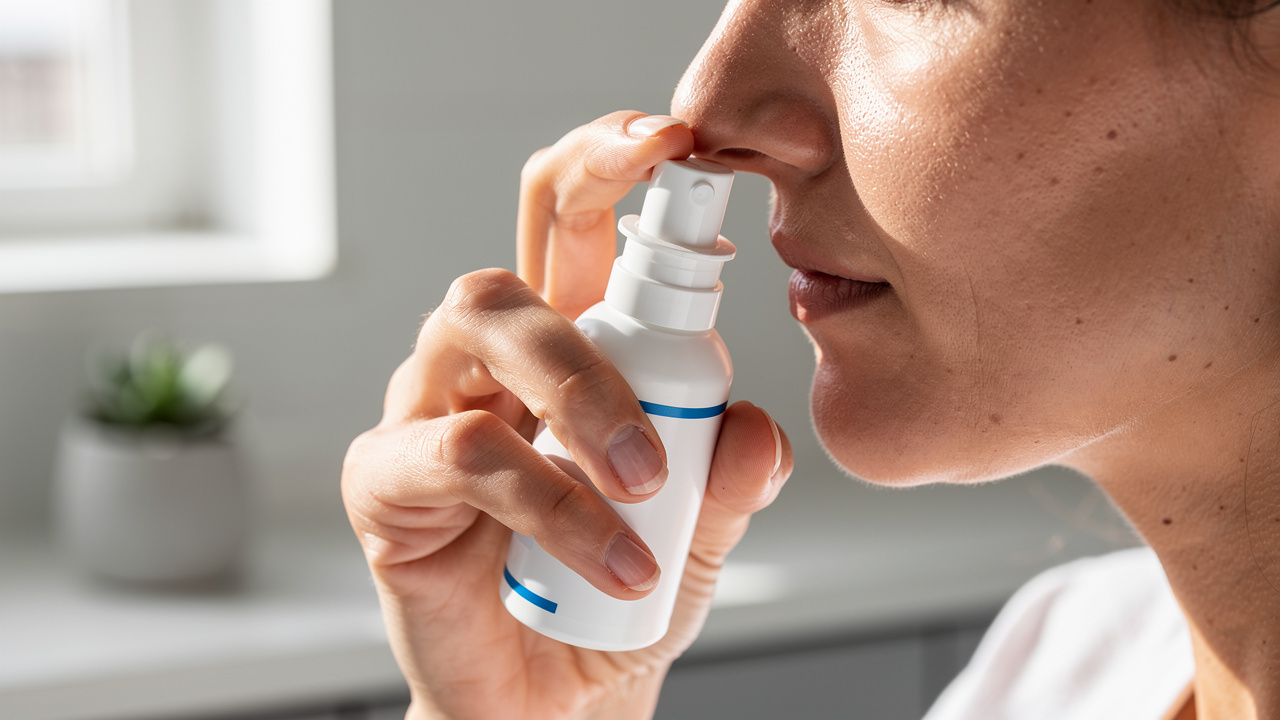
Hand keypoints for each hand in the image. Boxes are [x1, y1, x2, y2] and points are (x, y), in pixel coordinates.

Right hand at [342, 111, 793, 719]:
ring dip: (583, 393)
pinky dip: (553, 501)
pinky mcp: (389, 484)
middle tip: (679, 352)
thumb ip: (729, 474)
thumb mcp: (701, 533)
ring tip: (645, 483)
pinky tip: (611, 561)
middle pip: (513, 253)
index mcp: (562, 349)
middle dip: (596, 265)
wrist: (554, 705)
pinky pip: (461, 450)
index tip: (675, 140)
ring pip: (480, 326)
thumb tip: (756, 431)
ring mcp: (428, 413)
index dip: (608, 162)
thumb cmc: (613, 599)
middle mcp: (487, 367)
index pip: (571, 222)